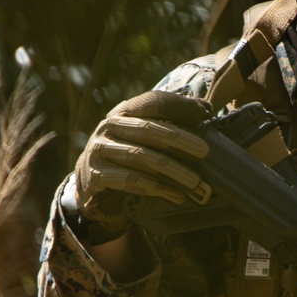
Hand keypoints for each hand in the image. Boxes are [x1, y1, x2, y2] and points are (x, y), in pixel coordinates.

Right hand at [73, 90, 211, 235]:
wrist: (90, 180)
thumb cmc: (128, 153)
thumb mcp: (144, 134)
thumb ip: (170, 121)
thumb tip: (206, 109)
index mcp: (124, 111)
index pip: (153, 101)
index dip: (179, 107)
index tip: (205, 115)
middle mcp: (109, 126)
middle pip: (147, 128)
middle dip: (179, 139)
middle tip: (204, 152)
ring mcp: (100, 150)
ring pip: (139, 156)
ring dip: (171, 169)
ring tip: (195, 182)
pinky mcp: (95, 175)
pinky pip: (129, 180)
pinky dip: (155, 188)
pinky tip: (175, 195)